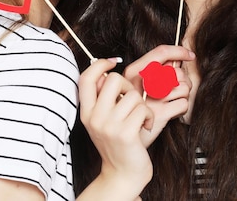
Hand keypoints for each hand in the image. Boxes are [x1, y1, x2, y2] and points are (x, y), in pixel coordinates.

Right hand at [79, 59, 153, 192]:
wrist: (123, 173)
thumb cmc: (118, 142)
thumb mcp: (103, 120)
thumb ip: (103, 98)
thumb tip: (107, 70)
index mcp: (86, 112)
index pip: (86, 78)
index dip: (99, 64)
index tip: (112, 62)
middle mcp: (93, 118)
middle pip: (113, 79)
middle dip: (129, 86)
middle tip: (133, 101)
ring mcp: (108, 126)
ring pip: (133, 95)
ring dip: (142, 106)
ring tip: (140, 118)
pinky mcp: (125, 133)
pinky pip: (143, 109)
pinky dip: (150, 117)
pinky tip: (146, 126)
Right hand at [123, 45, 194, 144]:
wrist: (121, 162)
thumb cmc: (127, 123)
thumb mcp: (128, 97)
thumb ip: (145, 77)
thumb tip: (176, 60)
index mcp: (127, 75)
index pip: (159, 53)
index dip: (177, 50)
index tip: (189, 54)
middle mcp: (135, 85)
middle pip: (176, 70)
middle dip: (182, 79)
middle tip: (176, 90)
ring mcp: (146, 100)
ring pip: (182, 86)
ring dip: (183, 95)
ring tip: (171, 103)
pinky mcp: (157, 116)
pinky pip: (183, 103)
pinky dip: (181, 109)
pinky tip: (170, 114)